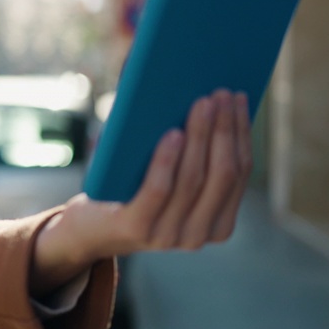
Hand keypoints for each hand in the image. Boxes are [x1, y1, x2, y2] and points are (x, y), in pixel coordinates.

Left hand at [31, 90, 251, 293]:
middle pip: (222, 174)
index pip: (239, 173)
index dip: (242, 133)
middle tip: (221, 93)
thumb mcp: (164, 177)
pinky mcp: (136, 228)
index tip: (239, 99)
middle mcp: (198, 234)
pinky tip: (173, 133)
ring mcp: (168, 235)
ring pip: (193, 179)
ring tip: (200, 103)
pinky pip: (159, 190)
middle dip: (224, 129)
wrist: (87, 230)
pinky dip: (168, 160)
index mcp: (217, 224)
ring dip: (201, 136)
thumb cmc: (130, 191)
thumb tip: (202, 97)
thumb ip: (188, 155)